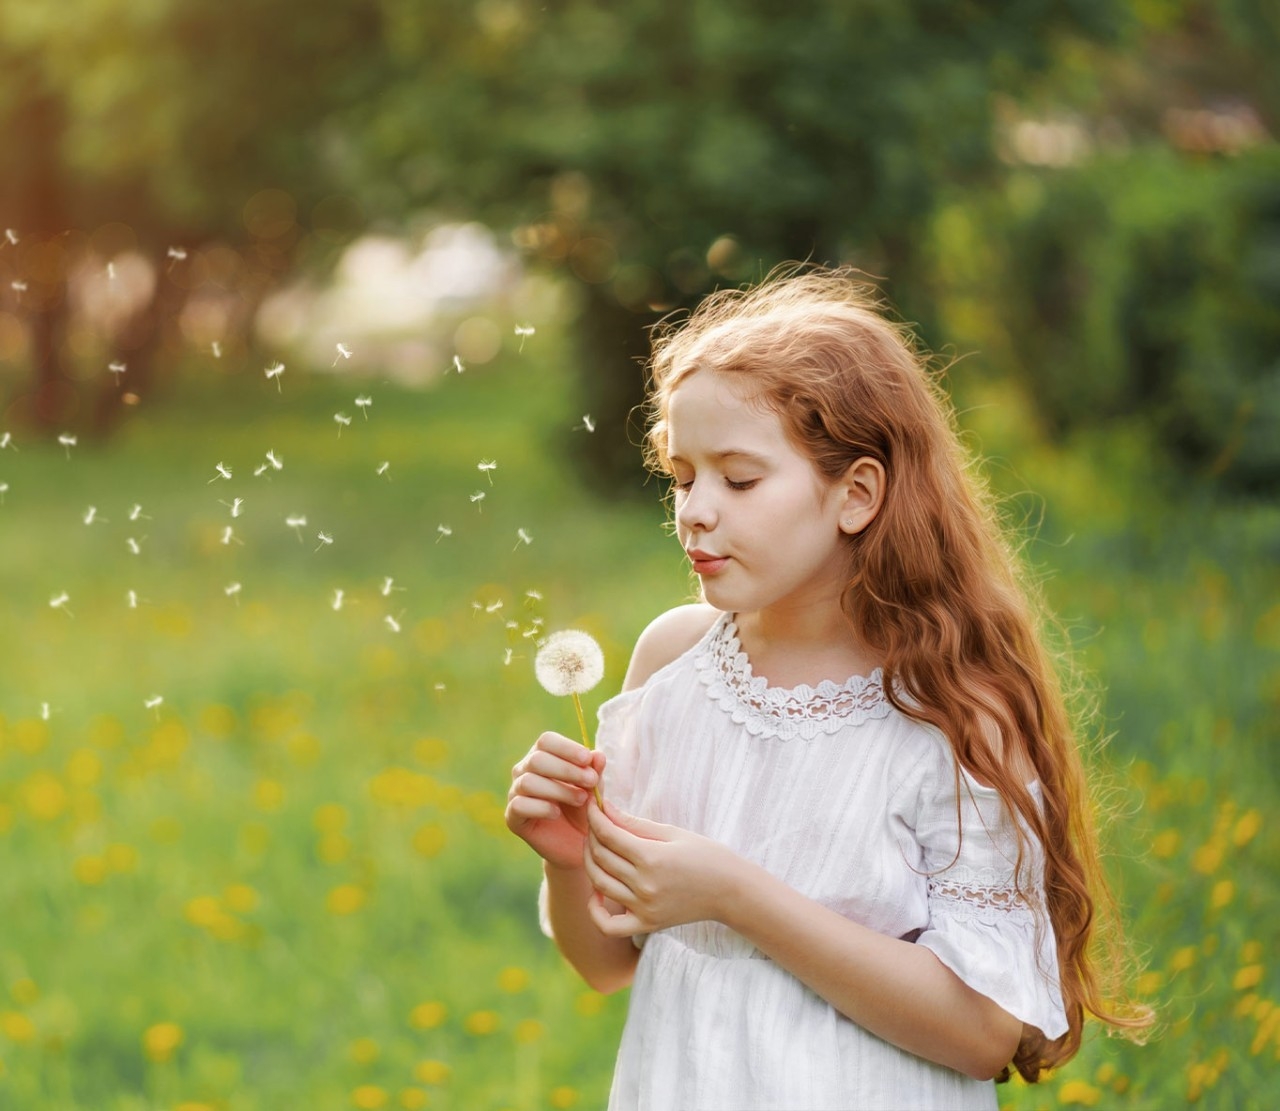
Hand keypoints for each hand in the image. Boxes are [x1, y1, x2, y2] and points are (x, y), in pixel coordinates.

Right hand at [506, 731, 602, 869]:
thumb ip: (594, 771)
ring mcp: (515, 793)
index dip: (567, 748)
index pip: (546, 741)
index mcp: (542, 755)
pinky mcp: (512, 817)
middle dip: (567, 769)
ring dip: (559, 790)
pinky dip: (541, 807)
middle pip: (537, 759)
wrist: (578, 843)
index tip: (588, 759)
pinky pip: (519, 806)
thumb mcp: (593, 787)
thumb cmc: (584, 807)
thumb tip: (598, 755)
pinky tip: (557, 813)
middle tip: (591, 781)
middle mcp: (524, 771)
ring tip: (582, 800)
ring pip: (528, 782)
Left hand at [584, 799, 742, 936]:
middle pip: (600, 857)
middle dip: (592, 835)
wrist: (730, 891)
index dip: (594, 816)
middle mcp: (644, 886)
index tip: (591, 805)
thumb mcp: (672, 832)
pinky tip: (597, 891)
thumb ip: (634, 823)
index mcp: (652, 858)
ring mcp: (644, 908)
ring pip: (599, 884)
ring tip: (596, 847)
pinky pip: (608, 925)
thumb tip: (604, 808)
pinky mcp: (646, 925)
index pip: (608, 834)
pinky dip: (595, 910)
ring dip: (590, 862)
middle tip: (595, 822)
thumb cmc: (705, 855)